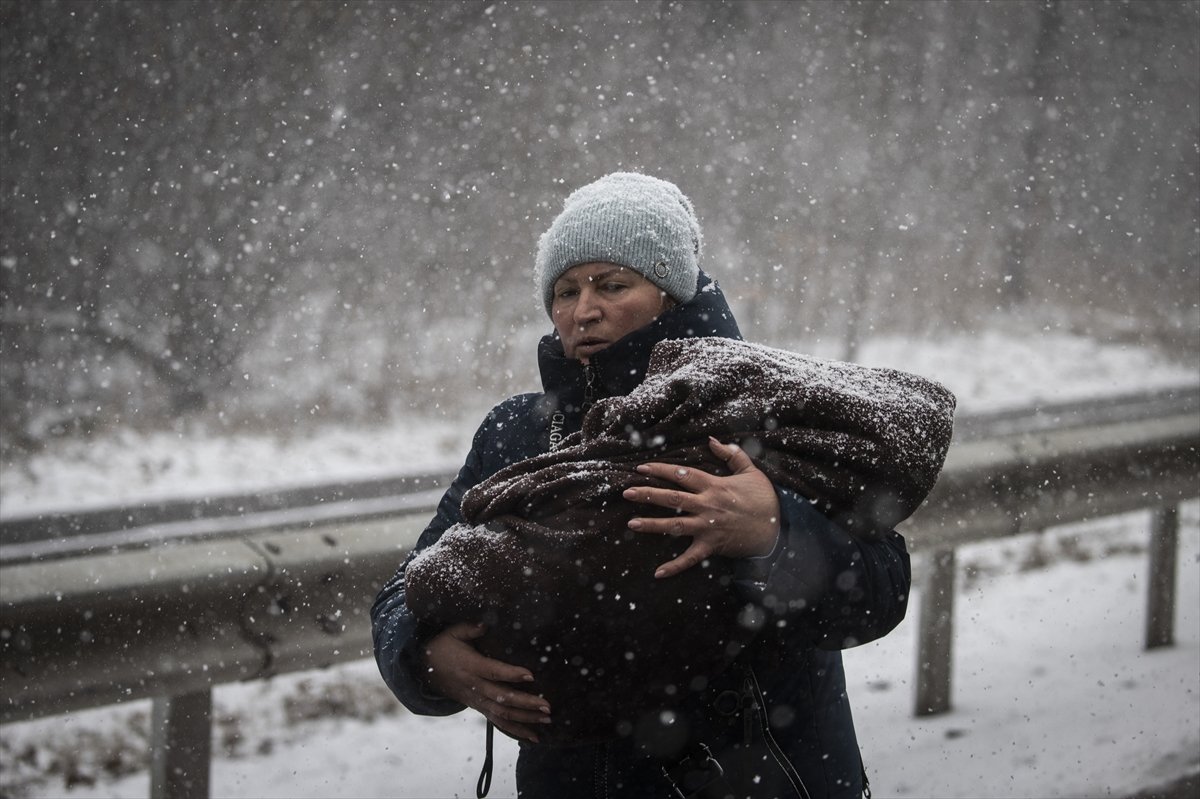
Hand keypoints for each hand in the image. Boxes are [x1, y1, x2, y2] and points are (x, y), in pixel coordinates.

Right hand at [421, 621, 551, 742]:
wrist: (424, 670)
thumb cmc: (443, 647)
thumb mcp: (452, 633)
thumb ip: (469, 628)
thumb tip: (485, 624)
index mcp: (470, 667)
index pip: (493, 672)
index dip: (511, 674)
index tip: (531, 675)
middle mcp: (474, 687)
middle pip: (502, 698)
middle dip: (526, 703)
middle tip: (547, 705)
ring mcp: (476, 700)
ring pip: (502, 714)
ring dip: (526, 719)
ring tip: (547, 719)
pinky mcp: (478, 707)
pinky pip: (497, 722)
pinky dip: (515, 731)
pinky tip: (532, 736)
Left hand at [622, 437, 780, 578]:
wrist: (776, 529)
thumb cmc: (762, 498)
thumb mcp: (750, 471)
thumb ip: (731, 455)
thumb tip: (712, 440)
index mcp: (714, 486)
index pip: (682, 475)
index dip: (661, 470)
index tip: (642, 468)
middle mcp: (707, 506)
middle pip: (672, 499)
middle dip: (648, 494)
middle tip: (627, 492)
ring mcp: (708, 527)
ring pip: (675, 525)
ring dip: (652, 525)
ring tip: (631, 524)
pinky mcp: (712, 546)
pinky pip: (690, 558)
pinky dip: (675, 566)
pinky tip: (658, 573)